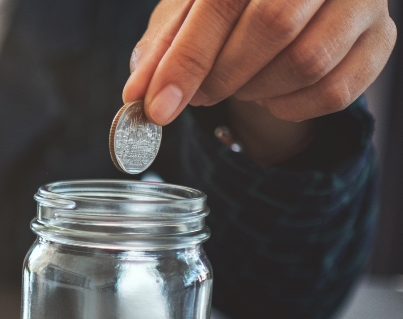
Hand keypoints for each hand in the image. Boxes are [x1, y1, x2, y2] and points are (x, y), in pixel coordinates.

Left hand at [124, 0, 395, 162]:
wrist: (290, 1)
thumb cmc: (230, 5)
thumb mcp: (188, 15)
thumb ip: (162, 51)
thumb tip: (139, 95)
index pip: (222, 2)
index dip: (186, 60)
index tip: (157, 106)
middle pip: (273, 26)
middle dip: (222, 76)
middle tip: (200, 95)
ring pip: (308, 62)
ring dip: (257, 92)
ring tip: (238, 86)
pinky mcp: (382, 37)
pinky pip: (336, 91)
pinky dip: (291, 107)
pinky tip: (272, 95)